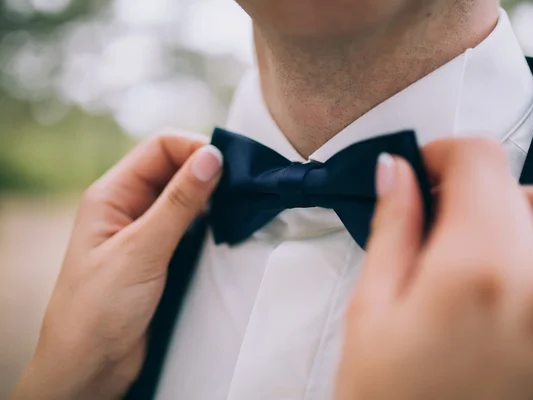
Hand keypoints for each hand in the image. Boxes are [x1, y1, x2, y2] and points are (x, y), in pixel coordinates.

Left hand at [10, 133, 222, 399]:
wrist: (91, 366)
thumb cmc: (98, 308)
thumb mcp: (141, 250)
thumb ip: (178, 202)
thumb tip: (211, 156)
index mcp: (112, 194)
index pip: (159, 148)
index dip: (194, 148)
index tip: (228, 164)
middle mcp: (129, 206)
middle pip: (175, 168)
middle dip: (208, 170)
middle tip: (242, 185)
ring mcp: (147, 230)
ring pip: (187, 197)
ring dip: (213, 197)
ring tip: (240, 204)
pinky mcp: (162, 254)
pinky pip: (192, 225)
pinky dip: (212, 221)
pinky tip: (229, 226)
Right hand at [336, 139, 532, 399]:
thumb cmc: (385, 399)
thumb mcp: (370, 306)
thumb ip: (393, 226)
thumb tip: (396, 172)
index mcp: (472, 268)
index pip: (482, 163)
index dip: (447, 151)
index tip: (426, 167)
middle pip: (524, 185)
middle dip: (477, 180)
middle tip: (438, 204)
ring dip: (525, 205)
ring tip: (486, 227)